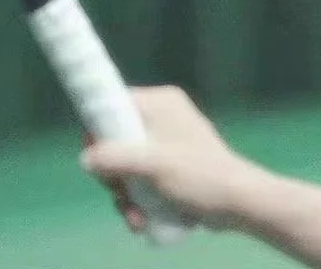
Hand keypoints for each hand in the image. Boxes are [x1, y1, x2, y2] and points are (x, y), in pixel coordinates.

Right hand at [81, 85, 258, 232]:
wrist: (235, 200)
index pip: (115, 103)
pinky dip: (138, 198)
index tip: (95, 158)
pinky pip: (141, 178)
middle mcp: (162, 116)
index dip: (99, 130)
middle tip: (120, 192)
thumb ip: (116, 158)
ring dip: (126, 194)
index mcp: (161, 102)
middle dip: (114, 174)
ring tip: (135, 215)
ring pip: (126, 165)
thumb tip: (85, 157)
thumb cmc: (197, 174)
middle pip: (116, 140)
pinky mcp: (170, 165)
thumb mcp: (153, 165)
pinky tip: (143, 219)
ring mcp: (166, 142)